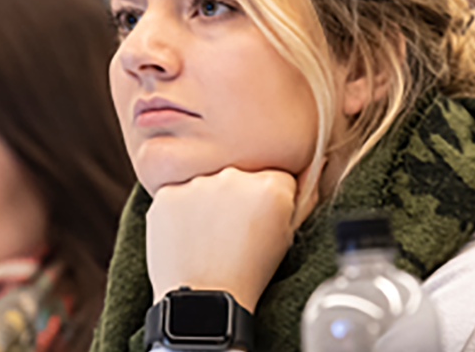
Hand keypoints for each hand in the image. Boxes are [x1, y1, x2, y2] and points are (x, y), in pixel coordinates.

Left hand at [145, 167, 318, 312]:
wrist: (203, 298)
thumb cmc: (247, 274)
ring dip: (208, 203)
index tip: (262, 218)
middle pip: (240, 177)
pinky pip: (178, 196)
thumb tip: (306, 176)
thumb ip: (295, 203)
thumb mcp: (286, 238)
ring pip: (206, 185)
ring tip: (209, 238)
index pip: (276, 178)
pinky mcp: (168, 194)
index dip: (270, 200)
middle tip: (234, 231)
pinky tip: (188, 236)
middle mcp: (234, 176)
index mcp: (271, 185)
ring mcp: (197, 184)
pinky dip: (181, 212)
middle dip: (239, 197)